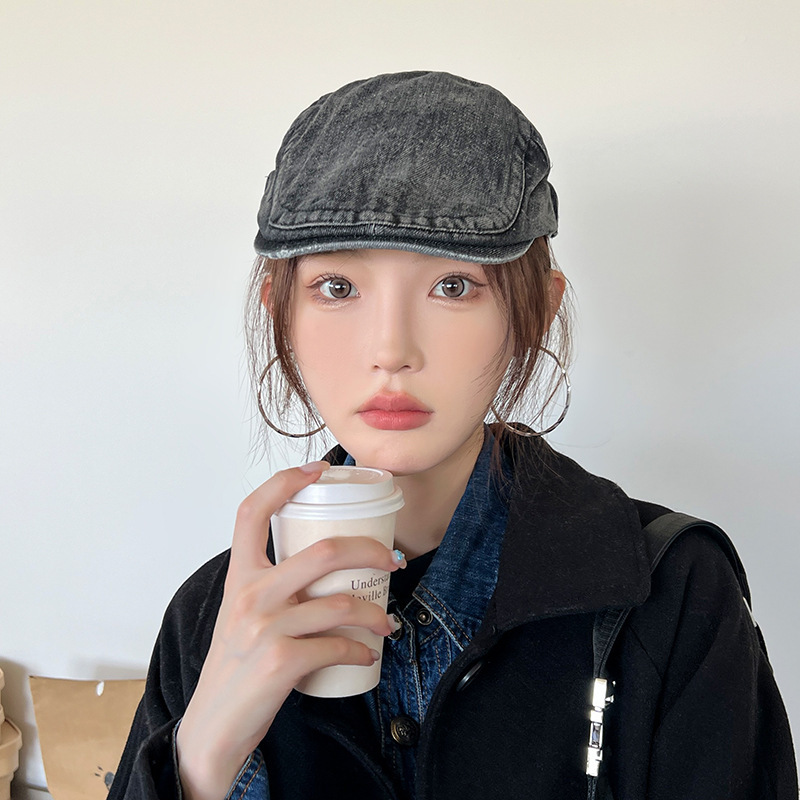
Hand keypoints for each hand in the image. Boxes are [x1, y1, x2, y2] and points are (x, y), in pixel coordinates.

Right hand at [176, 461, 403, 799]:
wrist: (211, 727)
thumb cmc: (234, 666)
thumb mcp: (241, 615)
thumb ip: (272, 586)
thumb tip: (324, 567)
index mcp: (239, 576)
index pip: (252, 511)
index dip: (285, 482)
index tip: (319, 470)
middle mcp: (249, 595)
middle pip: (323, 551)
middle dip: (370, 550)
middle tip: (393, 559)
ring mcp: (265, 628)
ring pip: (341, 603)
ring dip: (375, 613)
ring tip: (387, 622)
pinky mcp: (280, 662)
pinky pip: (338, 646)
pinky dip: (362, 650)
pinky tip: (368, 655)